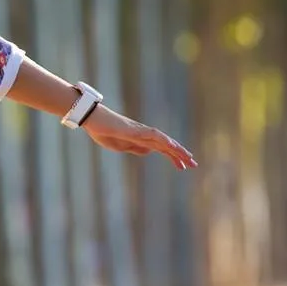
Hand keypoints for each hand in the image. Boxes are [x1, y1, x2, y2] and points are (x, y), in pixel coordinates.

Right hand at [82, 103, 197, 169]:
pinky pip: (155, 136)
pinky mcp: (136, 130)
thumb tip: (149, 152)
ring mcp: (141, 131)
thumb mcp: (119, 146)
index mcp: (139, 140)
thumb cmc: (102, 130)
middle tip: (194, 165)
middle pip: (166, 145)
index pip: (161, 149)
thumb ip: (134, 148)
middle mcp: (144, 135)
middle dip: (180, 155)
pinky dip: (166, 141)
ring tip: (189, 159)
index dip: (173, 157)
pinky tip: (175, 147)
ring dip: (177, 150)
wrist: (92, 119)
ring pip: (164, 141)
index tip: (183, 167)